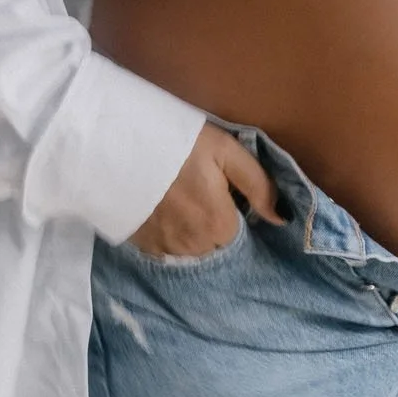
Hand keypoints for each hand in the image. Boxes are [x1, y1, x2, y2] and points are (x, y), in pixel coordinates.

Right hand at [127, 122, 286, 257]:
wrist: (117, 146)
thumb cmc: (177, 144)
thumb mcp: (226, 152)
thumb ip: (258, 185)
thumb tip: (280, 217)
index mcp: (219, 225)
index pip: (241, 236)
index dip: (235, 216)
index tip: (225, 197)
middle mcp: (195, 247)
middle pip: (217, 246)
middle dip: (215, 226)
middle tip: (200, 196)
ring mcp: (166, 250)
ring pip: (193, 251)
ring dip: (194, 234)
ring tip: (183, 203)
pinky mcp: (144, 248)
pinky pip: (168, 251)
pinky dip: (171, 236)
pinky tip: (165, 213)